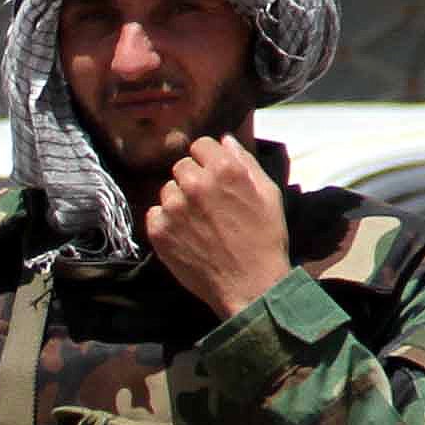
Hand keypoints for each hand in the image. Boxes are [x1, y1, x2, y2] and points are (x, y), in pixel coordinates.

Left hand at [142, 135, 293, 314]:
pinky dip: (167, 222)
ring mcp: (174, 208)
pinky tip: (186, 235)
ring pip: (168, 190)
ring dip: (179, 201)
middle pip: (182, 166)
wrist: (250, 285)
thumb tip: (225, 139)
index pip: (201, 145)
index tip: (214, 176)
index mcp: (224, 170)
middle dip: (194, 179)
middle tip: (208, 203)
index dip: (208, 160)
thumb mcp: (268, 194)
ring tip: (199, 222)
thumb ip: (245, 162)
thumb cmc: (265, 239)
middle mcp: (195, 184)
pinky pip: (155, 213)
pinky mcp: (159, 231)